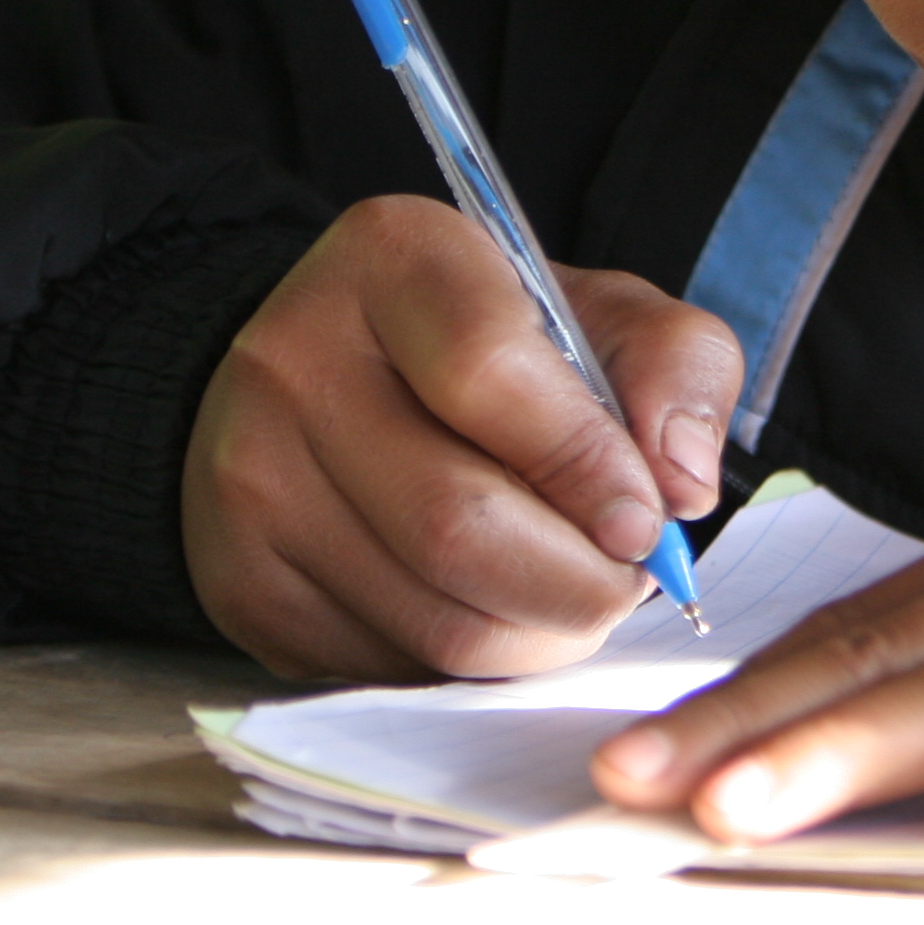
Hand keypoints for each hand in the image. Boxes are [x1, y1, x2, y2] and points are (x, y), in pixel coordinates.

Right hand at [183, 195, 740, 679]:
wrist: (339, 381)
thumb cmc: (497, 348)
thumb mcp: (602, 313)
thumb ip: (675, 367)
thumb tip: (680, 483)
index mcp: (391, 258)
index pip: (486, 372)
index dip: (585, 463)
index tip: (645, 519)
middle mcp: (293, 360)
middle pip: (455, 523)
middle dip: (578, 582)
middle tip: (627, 580)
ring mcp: (252, 479)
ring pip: (431, 618)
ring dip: (538, 634)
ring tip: (572, 595)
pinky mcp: (243, 582)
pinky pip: (391, 666)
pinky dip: (473, 664)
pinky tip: (495, 610)